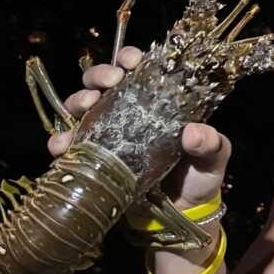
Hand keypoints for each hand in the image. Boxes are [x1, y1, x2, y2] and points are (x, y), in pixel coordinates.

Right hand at [46, 46, 231, 210]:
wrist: (182, 215)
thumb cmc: (200, 178)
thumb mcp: (212, 158)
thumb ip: (210, 144)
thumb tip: (192, 133)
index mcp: (158, 103)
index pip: (140, 69)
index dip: (130, 58)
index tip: (131, 61)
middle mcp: (128, 112)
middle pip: (104, 82)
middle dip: (100, 74)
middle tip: (109, 82)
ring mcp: (108, 134)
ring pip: (82, 106)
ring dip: (78, 100)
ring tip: (85, 105)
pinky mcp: (93, 158)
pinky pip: (70, 144)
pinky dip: (61, 140)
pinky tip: (63, 145)